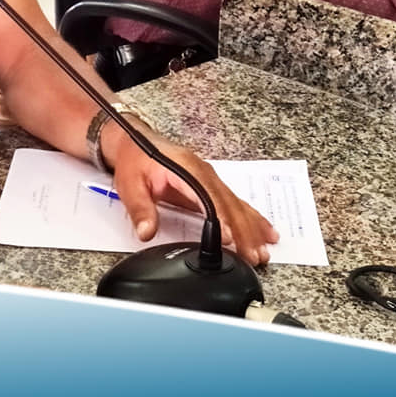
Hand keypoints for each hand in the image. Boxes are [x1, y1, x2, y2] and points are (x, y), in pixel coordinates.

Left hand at [101, 120, 279, 265]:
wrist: (132, 140)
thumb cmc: (133, 160)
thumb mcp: (130, 185)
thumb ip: (140, 209)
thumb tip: (147, 232)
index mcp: (185, 169)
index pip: (208, 197)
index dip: (220, 219)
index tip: (230, 240)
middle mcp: (203, 172)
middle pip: (228, 203)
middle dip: (243, 231)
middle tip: (254, 256)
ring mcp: (209, 177)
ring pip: (236, 204)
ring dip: (251, 228)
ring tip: (264, 251)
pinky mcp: (210, 183)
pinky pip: (234, 202)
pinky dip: (251, 218)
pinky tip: (265, 231)